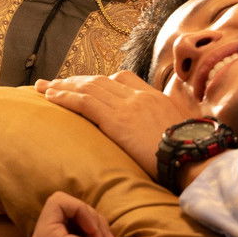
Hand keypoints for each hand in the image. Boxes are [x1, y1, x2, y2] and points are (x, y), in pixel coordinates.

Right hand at [20, 191, 140, 236]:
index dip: (84, 225)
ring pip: (58, 204)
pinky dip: (83, 210)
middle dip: (88, 220)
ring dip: (89, 218)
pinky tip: (94, 236)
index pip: (54, 221)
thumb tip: (63, 204)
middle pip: (56, 212)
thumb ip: (67, 232)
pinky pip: (59, 201)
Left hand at [35, 71, 200, 178]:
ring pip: (88, 88)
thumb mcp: (185, 130)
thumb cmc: (191, 153)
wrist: (192, 158)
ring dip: (63, 86)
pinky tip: (50, 97)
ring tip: (45, 88)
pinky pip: (84, 102)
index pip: (124, 79)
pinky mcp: (115, 119)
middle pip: (101, 80)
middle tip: (55, 82)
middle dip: (76, 80)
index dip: (102, 81)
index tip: (88, 85)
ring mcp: (126, 105)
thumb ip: (172, 122)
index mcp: (154, 97)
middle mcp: (138, 96)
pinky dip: (65, 97)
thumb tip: (172, 128)